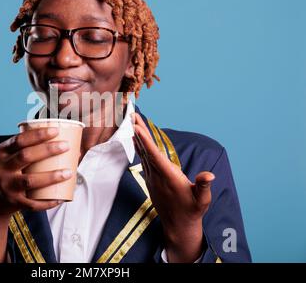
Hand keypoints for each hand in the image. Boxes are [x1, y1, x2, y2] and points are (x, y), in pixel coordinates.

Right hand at [0, 127, 71, 220]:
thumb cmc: (8, 173)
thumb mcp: (8, 157)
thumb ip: (27, 148)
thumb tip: (60, 138)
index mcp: (2, 152)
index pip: (20, 140)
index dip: (38, 135)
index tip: (56, 130)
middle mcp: (2, 168)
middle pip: (26, 156)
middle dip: (48, 150)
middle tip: (66, 146)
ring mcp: (7, 186)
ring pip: (30, 180)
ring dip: (51, 176)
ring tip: (69, 172)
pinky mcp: (13, 202)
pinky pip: (33, 203)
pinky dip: (48, 201)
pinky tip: (60, 197)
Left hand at [132, 113, 214, 261]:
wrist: (179, 226)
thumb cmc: (192, 211)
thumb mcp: (202, 200)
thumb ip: (204, 186)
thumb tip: (209, 175)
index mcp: (169, 177)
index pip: (155, 156)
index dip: (146, 141)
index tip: (137, 128)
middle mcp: (157, 176)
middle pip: (146, 151)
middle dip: (139, 133)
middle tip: (132, 116)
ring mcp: (153, 179)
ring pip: (143, 154)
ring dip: (138, 138)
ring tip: (133, 123)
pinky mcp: (152, 181)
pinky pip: (144, 160)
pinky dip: (140, 148)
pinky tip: (137, 141)